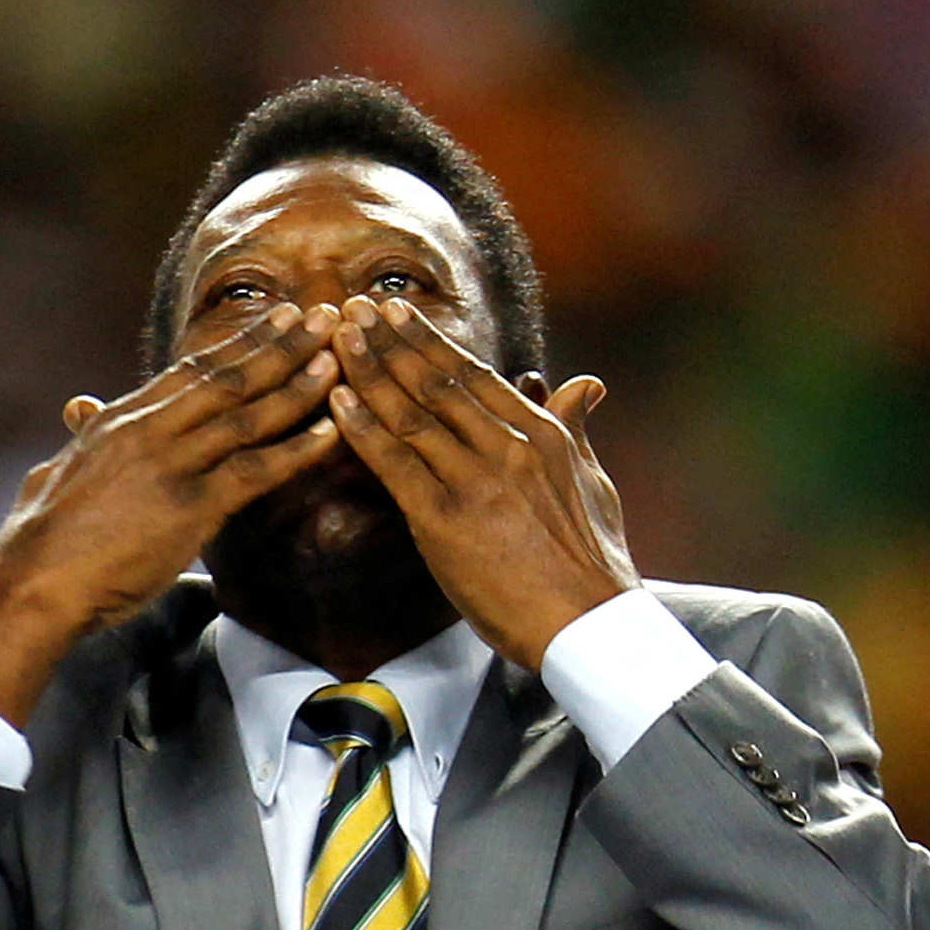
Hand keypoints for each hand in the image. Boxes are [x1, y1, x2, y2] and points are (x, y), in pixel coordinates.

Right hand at [0, 303, 350, 725]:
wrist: (33, 581)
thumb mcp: (59, 466)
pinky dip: (296, 450)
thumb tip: (79, 406)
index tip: (279, 317)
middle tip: (323, 315)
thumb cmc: (43, 535)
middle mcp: (149, 429)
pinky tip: (331, 432)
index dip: (241, 341)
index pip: (193, 369)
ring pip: (245, 415)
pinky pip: (254, 471)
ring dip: (297, 385)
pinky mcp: (188, 507)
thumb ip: (83, 433)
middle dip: (280, 345)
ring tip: (337, 358)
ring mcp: (170, 465)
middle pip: (227, 377)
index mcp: (122, 419)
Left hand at [326, 295, 636, 668]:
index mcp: (541, 433)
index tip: (396, 311)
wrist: (587, 621)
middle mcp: (507, 446)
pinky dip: (363, 428)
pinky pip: (395, 464)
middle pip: (436, 382)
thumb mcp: (591, 480)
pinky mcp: (446, 520)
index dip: (429, 340)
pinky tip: (337, 399)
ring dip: (369, 370)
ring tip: (338, 335)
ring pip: (411, 413)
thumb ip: (575, 427)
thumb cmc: (592, 560)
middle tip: (353, 307)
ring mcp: (475, 481)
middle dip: (390, 341)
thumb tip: (585, 384)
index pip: (473, 374)